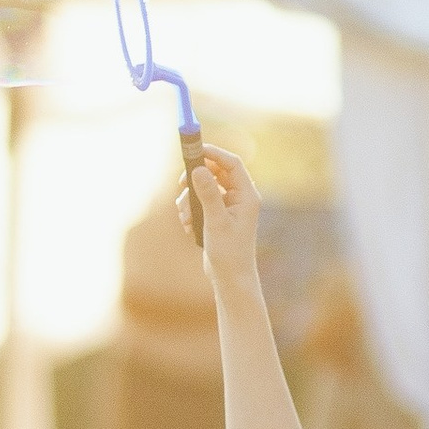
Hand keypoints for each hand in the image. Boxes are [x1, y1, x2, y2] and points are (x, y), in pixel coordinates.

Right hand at [186, 142, 260, 284]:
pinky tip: (189, 228)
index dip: (213, 153)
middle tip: (181, 184)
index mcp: (246, 195)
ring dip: (190, 199)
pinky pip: (201, 202)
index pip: (231, 164)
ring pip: (205, 188)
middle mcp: (239, 198)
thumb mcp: (216, 222)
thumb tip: (198, 169)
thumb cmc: (229, 253)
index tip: (194, 150)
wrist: (230, 278)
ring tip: (185, 218)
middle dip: (196, 179)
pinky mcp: (218, 216)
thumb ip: (208, 194)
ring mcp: (228, 206)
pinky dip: (191, 211)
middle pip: (216, 172)